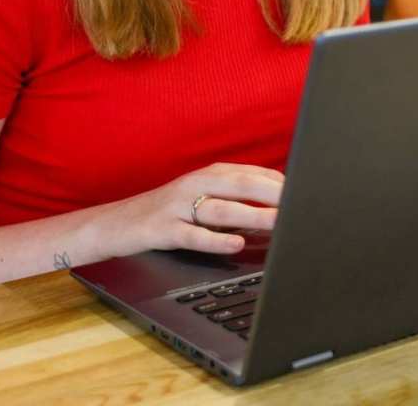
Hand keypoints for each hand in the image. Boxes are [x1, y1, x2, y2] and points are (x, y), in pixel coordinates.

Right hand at [113, 162, 283, 255]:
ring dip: (251, 215)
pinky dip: (215, 240)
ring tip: (277, 222)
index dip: (277, 182)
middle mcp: (193, 185)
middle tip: (299, 202)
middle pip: (238, 185)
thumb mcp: (198, 198)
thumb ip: (231, 198)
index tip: (304, 189)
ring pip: (220, 209)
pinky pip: (192, 235)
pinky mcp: (162, 229)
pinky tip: (235, 244)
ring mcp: (176, 206)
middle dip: (271, 193)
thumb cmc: (165, 212)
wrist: (113, 224)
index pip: (249, 173)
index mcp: (206, 175)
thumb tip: (273, 206)